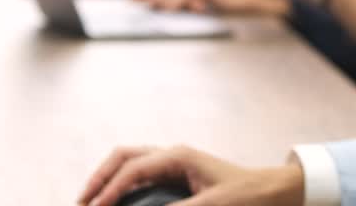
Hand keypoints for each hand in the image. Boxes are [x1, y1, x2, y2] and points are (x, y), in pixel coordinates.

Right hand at [77, 145, 303, 205]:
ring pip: (130, 163)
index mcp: (179, 155)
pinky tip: (117, 201)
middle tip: (82, 202)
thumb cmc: (247, 196)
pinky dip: (124, 185)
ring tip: (92, 202)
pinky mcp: (178, 176)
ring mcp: (175, 163)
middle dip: (100, 177)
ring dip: (109, 179)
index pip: (132, 169)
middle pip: (124, 157)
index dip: (109, 190)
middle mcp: (173, 155)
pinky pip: (142, 175)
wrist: (273, 192)